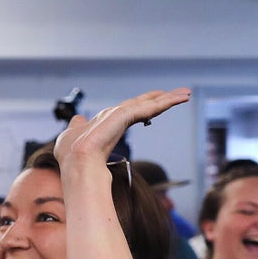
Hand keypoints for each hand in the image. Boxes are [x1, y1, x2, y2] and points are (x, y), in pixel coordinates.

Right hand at [53, 88, 190, 167]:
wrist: (77, 164)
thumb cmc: (71, 157)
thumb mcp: (71, 141)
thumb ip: (78, 129)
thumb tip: (77, 119)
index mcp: (104, 121)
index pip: (127, 110)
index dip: (141, 106)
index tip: (152, 104)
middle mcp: (112, 114)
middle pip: (141, 104)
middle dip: (158, 98)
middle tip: (176, 94)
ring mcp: (118, 114)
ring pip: (150, 104)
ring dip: (170, 98)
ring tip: (186, 94)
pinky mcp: (124, 115)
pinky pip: (151, 107)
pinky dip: (168, 101)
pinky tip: (181, 98)